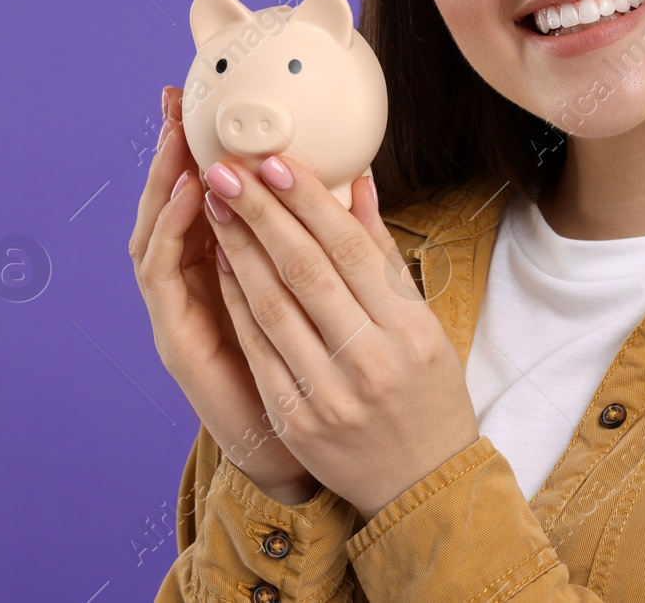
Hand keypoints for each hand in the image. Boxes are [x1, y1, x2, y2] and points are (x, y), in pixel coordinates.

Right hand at [128, 86, 316, 501]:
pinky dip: (172, 236)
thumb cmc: (315, 374)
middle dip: (174, 153)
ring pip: (158, 236)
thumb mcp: (330, 298)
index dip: (204, 150)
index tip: (207, 99)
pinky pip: (165, 282)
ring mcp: (181, 314)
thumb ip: (330, 243)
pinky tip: (189, 201)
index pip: (207, 198)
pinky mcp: (178, 342)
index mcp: (228, 271)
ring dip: (166, 185)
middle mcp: (196, 287)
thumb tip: (357, 180)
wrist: (297, 457)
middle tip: (176, 101)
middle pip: (172, 207)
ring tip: (181, 139)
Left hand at [200, 152, 479, 519]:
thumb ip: (384, 255)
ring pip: (272, 306)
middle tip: (228, 167)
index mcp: (408, 331)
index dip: (308, 202)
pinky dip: (237, 300)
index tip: (276, 160)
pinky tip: (223, 261)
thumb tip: (357, 184)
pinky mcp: (294, 418)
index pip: (349, 250)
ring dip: (239, 247)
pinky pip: (257, 347)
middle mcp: (369, 360)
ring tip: (217, 202)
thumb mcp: (424, 324)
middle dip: (261, 212)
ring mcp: (327, 393)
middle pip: (304, 270)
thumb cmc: (427, 393)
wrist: (420, 484)